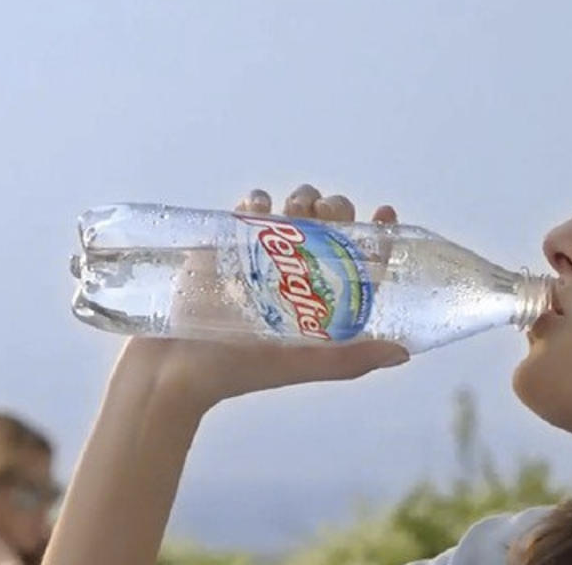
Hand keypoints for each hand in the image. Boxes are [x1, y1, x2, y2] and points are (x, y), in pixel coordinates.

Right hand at [117, 185, 409, 407]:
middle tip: (326, 213)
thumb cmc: (235, 373)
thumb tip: (403, 354)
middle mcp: (295, 277)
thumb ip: (347, 360)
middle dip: (335, 209)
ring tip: (295, 207)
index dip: (377, 234)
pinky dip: (256, 200)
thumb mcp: (298, 365)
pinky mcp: (225, 246)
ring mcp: (260, 258)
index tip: (383, 212)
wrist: (168, 371)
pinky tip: (256, 206)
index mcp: (320, 302)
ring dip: (300, 199)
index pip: (359, 260)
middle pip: (329, 227)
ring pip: (292, 211)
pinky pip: (248, 211)